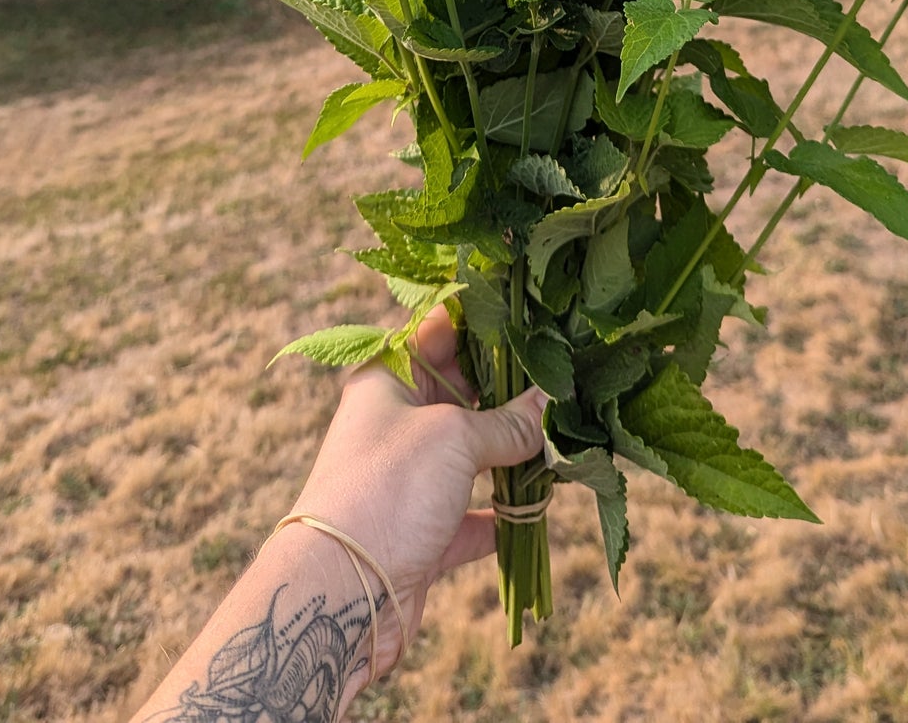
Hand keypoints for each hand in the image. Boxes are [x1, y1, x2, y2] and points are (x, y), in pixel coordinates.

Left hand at [286, 307, 544, 677]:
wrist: (341, 593)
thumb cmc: (389, 489)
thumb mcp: (455, 437)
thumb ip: (509, 421)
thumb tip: (551, 402)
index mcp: (389, 380)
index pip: (441, 331)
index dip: (486, 321)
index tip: (536, 315)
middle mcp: (397, 423)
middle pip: (464, 392)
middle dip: (512, 388)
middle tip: (566, 375)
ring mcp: (411, 479)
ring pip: (475, 453)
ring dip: (516, 450)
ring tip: (566, 434)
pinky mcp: (425, 532)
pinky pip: (476, 514)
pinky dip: (506, 511)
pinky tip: (541, 504)